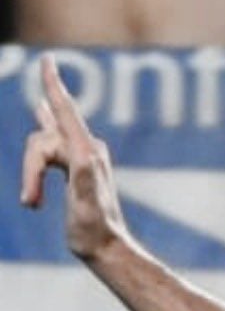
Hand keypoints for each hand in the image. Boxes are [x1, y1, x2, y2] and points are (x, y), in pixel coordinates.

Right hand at [20, 53, 128, 262]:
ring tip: (32, 204)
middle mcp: (87, 150)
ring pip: (41, 148)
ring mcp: (82, 158)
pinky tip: (42, 111)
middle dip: (31, 171)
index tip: (48, 60)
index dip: (53, 86)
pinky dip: (43, 131)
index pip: (66, 112)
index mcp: (86, 154)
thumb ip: (84, 180)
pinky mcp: (77, 167)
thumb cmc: (94, 232)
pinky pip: (53, 141)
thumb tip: (82, 158)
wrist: (106, 250)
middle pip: (42, 141)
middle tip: (30, 204)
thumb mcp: (86, 208)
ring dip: (32, 176)